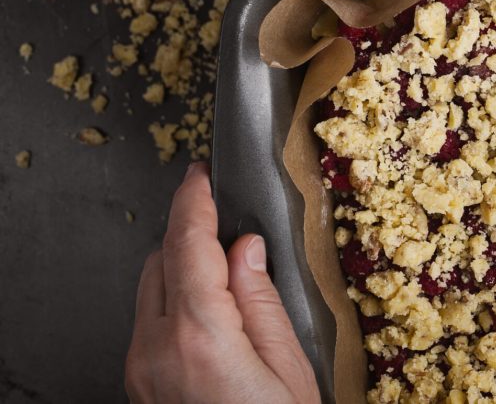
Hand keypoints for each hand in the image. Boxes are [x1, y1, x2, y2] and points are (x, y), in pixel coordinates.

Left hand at [126, 162, 318, 403]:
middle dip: (189, 232)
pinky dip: (174, 301)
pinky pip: (149, 324)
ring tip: (225, 267)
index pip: (187, 246)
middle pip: (159, 262)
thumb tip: (245, 249)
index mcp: (199, 335)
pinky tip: (212, 310)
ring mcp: (142, 370)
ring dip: (180, 266)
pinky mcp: (141, 386)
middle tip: (223, 215)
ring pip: (148, 291)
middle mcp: (157, 349)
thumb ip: (261, 300)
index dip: (193, 202)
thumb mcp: (290, 366)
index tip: (201, 176)